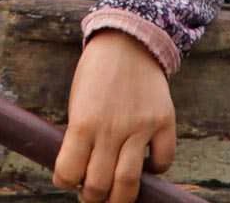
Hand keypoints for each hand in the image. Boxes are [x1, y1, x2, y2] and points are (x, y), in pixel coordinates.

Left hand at [53, 30, 175, 202]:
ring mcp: (140, 126)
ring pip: (129, 182)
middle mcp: (111, 128)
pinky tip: (145, 165)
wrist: (128, 42)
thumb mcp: (77, 103)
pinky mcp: (164, 122)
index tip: (68, 180)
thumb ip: (79, 137)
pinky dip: (154, 170)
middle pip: (100, 185)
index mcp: (82, 122)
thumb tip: (80, 172)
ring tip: (116, 196)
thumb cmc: (96, 75)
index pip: (68, 172)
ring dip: (120, 197)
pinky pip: (163, 161)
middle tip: (93, 195)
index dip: (65, 183)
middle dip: (92, 197)